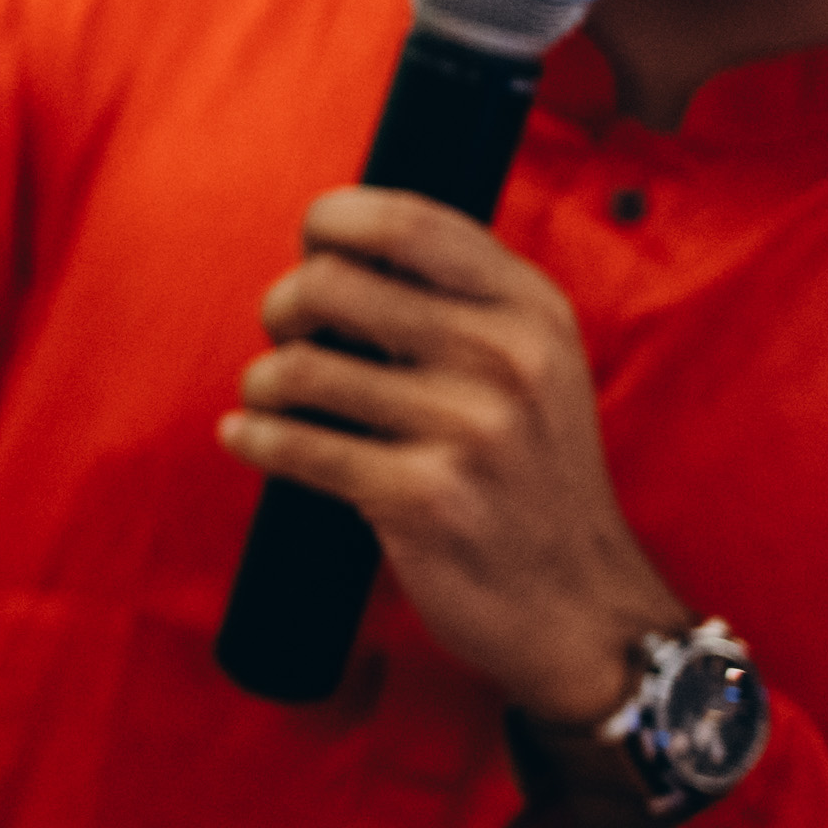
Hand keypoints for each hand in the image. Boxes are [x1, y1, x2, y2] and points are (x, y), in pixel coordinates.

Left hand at [221, 188, 682, 725]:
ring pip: (297, 368)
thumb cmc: (533, 476)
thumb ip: (459, 297)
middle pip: (328, 284)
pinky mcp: (423, 498)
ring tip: (275, 400)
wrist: (582, 607)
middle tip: (290, 335)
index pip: (405, 220)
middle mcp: (506, 359)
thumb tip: (334, 242)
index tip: (311, 245)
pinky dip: (251, 437)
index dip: (331, 219)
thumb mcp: (536, 364)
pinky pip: (293, 445)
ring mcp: (469, 430)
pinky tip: (246, 435)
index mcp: (531, 310)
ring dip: (263, 383)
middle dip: (283, 307)